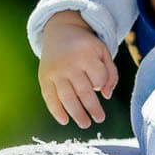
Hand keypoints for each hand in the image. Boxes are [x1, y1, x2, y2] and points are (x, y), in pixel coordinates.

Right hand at [38, 12, 118, 127]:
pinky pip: (49, 98)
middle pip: (84, 92)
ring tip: (85, 124)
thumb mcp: (103, 52)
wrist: (60, 31)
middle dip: (93, 108)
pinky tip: (64, 121)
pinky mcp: (44, 77)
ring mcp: (55, 71)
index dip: (101, 83)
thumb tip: (106, 96)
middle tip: (100, 119)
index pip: (98, 78)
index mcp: (86, 54)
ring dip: (77, 114)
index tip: (99, 84)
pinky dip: (56, 111)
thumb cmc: (86, 46)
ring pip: (67, 98)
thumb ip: (111, 73)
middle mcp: (69, 64)